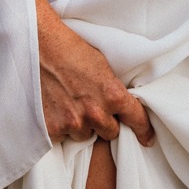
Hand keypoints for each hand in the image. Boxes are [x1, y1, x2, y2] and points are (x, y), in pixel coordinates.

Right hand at [34, 0, 153, 145]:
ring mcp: (72, 123)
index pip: (136, 119)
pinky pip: (62, 137)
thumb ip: (114, 90)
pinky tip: (55, 108)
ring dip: (81, 125)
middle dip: (105, 123)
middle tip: (93, 107)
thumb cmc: (73, 52)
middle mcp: (95, 113)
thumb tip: (122, 105)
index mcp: (113, 95)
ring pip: (85, 135)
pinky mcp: (51, 130)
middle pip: (110, 132)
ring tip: (70, 103)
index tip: (147, 139)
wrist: (40, 49)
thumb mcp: (104, 68)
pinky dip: (60, 127)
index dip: (143, 130)